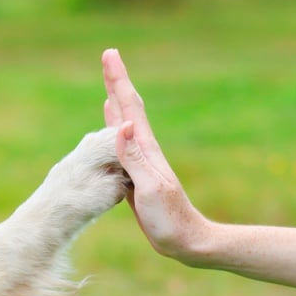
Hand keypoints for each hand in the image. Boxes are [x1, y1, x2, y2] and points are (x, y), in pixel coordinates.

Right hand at [102, 49, 208, 261]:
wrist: (186, 241)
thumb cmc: (170, 218)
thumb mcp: (149, 188)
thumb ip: (135, 158)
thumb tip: (122, 124)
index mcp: (147, 149)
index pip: (129, 108)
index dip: (119, 81)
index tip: (110, 55)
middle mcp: (145, 150)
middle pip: (128, 108)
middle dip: (118, 82)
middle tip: (109, 57)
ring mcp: (142, 162)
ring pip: (125, 124)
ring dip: (117, 102)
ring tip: (110, 86)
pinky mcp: (136, 175)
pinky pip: (122, 145)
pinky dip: (115, 130)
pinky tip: (113, 126)